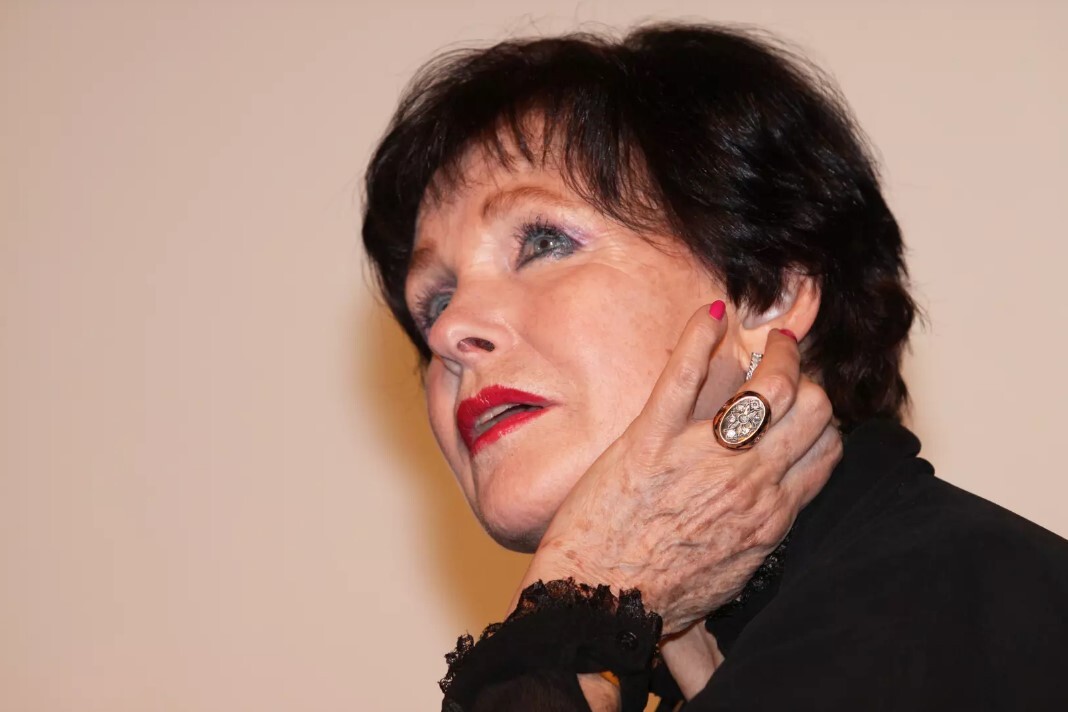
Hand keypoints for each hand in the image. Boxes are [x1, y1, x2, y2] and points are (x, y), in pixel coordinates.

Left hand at [517, 303, 841, 634]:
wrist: (600, 606)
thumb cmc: (659, 598)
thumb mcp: (730, 577)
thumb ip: (758, 537)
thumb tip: (770, 514)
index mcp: (770, 514)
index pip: (827, 447)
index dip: (820, 418)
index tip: (802, 405)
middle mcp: (748, 480)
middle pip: (812, 407)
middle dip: (805, 376)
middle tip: (784, 360)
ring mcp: (701, 456)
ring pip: (769, 385)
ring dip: (773, 351)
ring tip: (763, 338)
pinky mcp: (650, 438)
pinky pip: (685, 372)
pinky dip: (700, 335)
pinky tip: (710, 315)